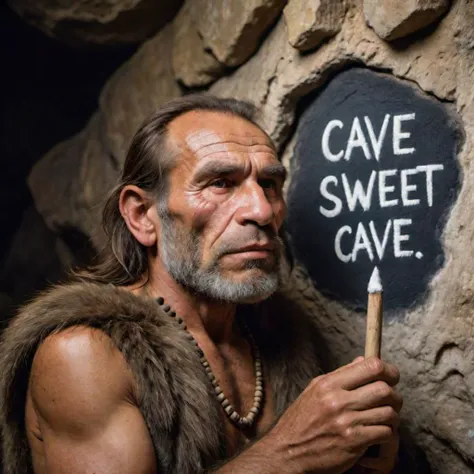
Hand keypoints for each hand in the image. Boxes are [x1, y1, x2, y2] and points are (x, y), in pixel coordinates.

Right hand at [268, 357, 401, 473]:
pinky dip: (387, 433)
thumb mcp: (315, 390)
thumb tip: (362, 360)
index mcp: (329, 383)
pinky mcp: (353, 442)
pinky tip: (378, 433)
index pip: (370, 366)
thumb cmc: (301, 420)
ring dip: (392, 416)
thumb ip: (340, 375)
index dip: (388, 370)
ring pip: (389, 413)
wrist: (288, 451)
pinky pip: (385, 433)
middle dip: (394, 395)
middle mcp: (338, 400)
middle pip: (384, 389)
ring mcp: (346, 422)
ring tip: (384, 418)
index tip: (391, 375)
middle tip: (392, 400)